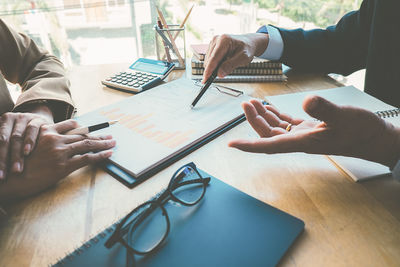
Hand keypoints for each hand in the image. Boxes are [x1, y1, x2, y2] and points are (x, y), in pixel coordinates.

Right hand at [0, 120, 115, 201]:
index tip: (91, 128)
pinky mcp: (65, 165)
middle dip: (98, 136)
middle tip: (110, 136)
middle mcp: (55, 139)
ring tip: (113, 143)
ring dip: (103, 143)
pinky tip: (109, 154)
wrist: (11, 178)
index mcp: (46, 132)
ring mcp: (61, 152)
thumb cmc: (19, 164)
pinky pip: (87, 158)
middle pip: (83, 135)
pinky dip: (100, 155)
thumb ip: (44, 141)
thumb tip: (57, 144)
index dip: (84, 127)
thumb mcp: (29, 146)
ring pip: (88, 144)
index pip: (70, 126)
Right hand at [202, 33, 268, 82]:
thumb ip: (230, 66)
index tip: (205, 80)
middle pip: (209, 60)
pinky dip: (215, 64)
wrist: (248, 43)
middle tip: (224, 73)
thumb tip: (219, 74)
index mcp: (224, 41)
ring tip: (227, 63)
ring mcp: (213, 42)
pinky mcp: (211, 46)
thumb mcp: (243, 58)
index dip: (209, 70)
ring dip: (215, 66)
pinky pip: (209, 59)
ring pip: (208, 61)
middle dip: (214, 69)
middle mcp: (216, 39)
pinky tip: (224, 61)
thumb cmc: (247, 49)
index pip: (214, 58)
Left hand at [228, 96, 399, 167]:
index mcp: (303, 141)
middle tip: (245, 104)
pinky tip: (270, 108)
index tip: (232, 145)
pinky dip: (276, 116)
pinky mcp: (310, 129)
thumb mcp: (343, 116)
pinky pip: (287, 124)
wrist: (374, 138)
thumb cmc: (361, 131)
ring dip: (263, 117)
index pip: (269, 145)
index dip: (249, 145)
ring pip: (276, 129)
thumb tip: (306, 101)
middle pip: (268, 134)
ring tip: (252, 103)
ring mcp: (304, 135)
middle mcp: (300, 140)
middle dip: (253, 121)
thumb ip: (324, 109)